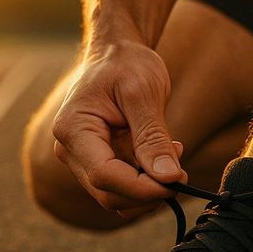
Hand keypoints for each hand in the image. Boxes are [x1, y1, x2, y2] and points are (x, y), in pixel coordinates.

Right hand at [52, 40, 185, 215]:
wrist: (117, 53)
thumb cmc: (127, 63)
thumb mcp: (145, 93)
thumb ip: (153, 138)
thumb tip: (167, 178)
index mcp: (74, 130)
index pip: (104, 176)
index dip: (142, 187)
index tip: (177, 180)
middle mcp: (71, 150)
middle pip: (109, 195)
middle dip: (148, 192)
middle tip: (181, 171)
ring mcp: (83, 160)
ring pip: (117, 198)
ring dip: (150, 190)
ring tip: (173, 156)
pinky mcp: (99, 163)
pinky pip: (123, 187)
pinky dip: (147, 182)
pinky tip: (163, 156)